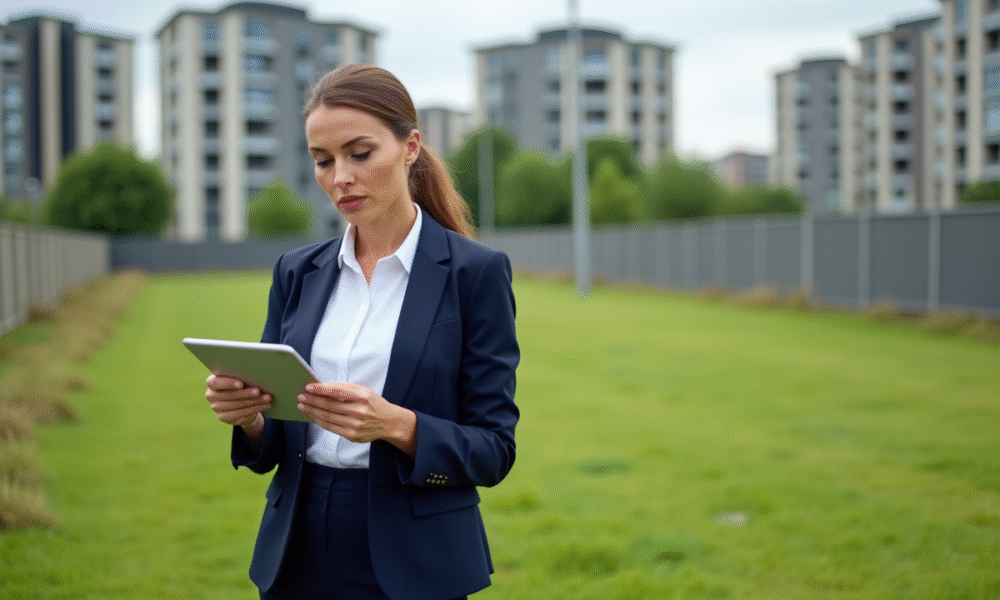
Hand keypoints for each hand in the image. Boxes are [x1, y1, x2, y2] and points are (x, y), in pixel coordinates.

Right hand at [205, 374, 271, 432]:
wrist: (241, 401)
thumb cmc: (241, 383)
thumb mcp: (240, 377)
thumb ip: (242, 375)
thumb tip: (256, 374)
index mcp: (212, 382)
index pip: (215, 383)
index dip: (228, 383)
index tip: (241, 384)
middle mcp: (211, 395)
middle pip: (228, 395)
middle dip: (246, 393)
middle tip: (259, 391)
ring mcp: (216, 407)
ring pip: (236, 405)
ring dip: (254, 402)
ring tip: (267, 398)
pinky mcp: (223, 417)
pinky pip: (240, 414)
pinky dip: (255, 409)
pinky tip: (265, 405)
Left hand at [297, 382, 416, 455]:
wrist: (389, 422)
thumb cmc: (374, 404)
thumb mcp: (364, 391)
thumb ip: (345, 388)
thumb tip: (324, 386)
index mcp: (362, 396)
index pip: (336, 391)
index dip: (320, 389)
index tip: (308, 387)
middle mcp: (359, 411)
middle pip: (329, 405)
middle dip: (312, 401)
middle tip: (301, 397)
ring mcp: (355, 424)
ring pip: (327, 417)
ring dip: (312, 411)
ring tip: (302, 406)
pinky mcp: (351, 434)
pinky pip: (331, 427)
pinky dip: (319, 421)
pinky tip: (313, 416)